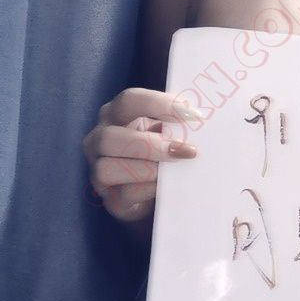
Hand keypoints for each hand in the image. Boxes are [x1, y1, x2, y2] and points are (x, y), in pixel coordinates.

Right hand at [83, 87, 201, 221]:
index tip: (193, 115)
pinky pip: (123, 194)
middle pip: (110, 137)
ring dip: (147, 169)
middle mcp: (101, 139)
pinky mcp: (112, 199)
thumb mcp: (168, 134)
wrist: (160, 194)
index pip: (129, 100)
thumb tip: (200, 120)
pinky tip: (166, 187)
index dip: (159, 105)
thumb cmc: (164, 154)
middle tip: (187, 151)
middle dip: (151, 144)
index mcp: (117, 115)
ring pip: (107, 168)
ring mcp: (99, 171)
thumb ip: (177, 126)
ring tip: (176, 169)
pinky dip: (147, 189)